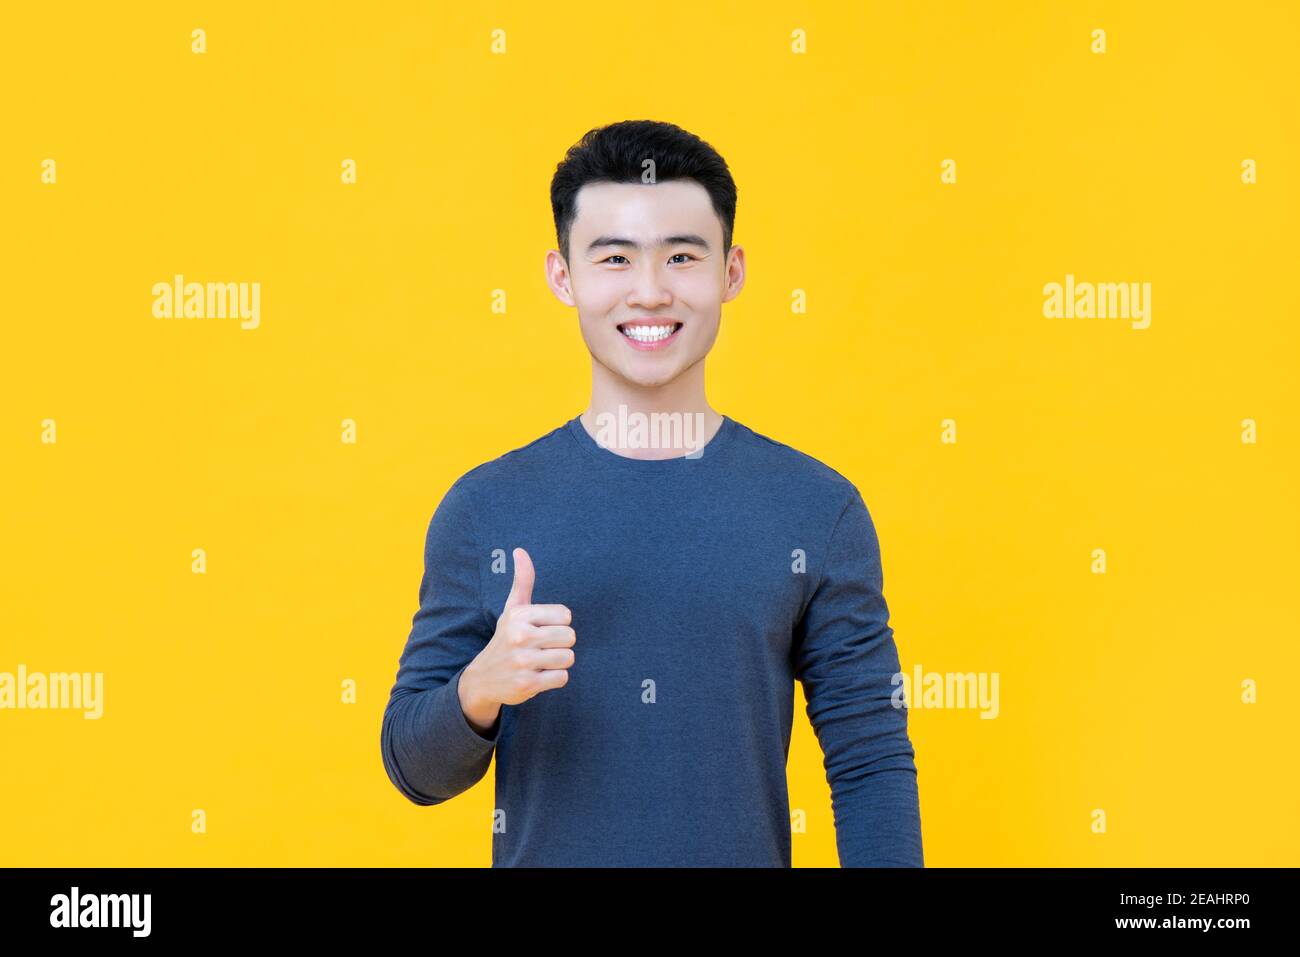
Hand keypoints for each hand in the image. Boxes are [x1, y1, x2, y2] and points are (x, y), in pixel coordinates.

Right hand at [460, 547, 575, 728]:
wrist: (482, 679)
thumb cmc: (506, 639)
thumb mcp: (512, 609)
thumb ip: (522, 581)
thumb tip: (520, 550)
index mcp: (519, 615)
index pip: (565, 615)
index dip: (558, 624)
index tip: (541, 629)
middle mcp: (519, 636)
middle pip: (570, 636)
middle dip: (560, 644)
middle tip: (542, 648)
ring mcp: (523, 662)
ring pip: (568, 657)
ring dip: (558, 662)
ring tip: (540, 662)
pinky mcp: (527, 684)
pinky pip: (562, 678)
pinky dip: (554, 679)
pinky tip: (538, 676)